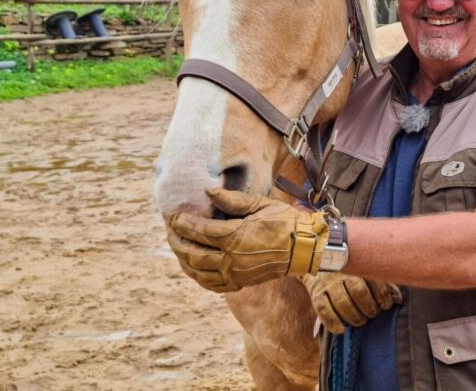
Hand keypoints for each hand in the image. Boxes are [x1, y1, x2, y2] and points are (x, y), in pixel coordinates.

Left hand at [167, 187, 328, 291]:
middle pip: (194, 252)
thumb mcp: (260, 204)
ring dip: (184, 260)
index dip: (183, 224)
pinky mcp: (240, 282)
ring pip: (198, 271)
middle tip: (170, 232)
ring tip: (178, 248)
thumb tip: (208, 190)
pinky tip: (193, 268)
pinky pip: (212, 284)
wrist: (304, 248)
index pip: (199, 231)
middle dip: (177, 241)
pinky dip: (198, 277)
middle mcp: (231, 258)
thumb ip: (232, 199)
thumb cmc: (285, 222)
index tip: (174, 217)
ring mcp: (235, 273)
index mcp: (235, 236)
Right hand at [302, 273, 401, 334]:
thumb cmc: (349, 270)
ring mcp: (328, 283)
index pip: (375, 281)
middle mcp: (343, 272)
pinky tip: (341, 329)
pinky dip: (333, 322)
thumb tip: (398, 300)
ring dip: (354, 316)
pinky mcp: (316, 293)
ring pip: (342, 302)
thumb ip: (383, 283)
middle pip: (359, 291)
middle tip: (372, 315)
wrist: (318, 258)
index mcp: (359, 265)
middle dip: (369, 308)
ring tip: (360, 321)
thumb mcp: (366, 271)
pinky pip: (323, 309)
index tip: (386, 306)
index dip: (383, 297)